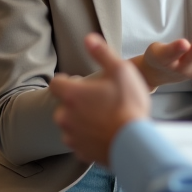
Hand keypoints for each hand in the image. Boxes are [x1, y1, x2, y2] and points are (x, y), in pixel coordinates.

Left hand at [51, 34, 151, 164]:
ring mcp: (72, 136)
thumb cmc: (129, 106)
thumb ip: (102, 54)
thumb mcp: (121, 71)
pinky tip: (105, 134)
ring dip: (82, 121)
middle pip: (64, 105)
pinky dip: (88, 138)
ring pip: (71, 124)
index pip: (56, 83)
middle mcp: (65, 116)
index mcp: (71, 95)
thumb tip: (89, 39)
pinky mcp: (80, 152)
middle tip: (100, 102)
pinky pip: (80, 141)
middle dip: (77, 103)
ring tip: (104, 120)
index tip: (79, 83)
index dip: (67, 81)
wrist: (135, 144)